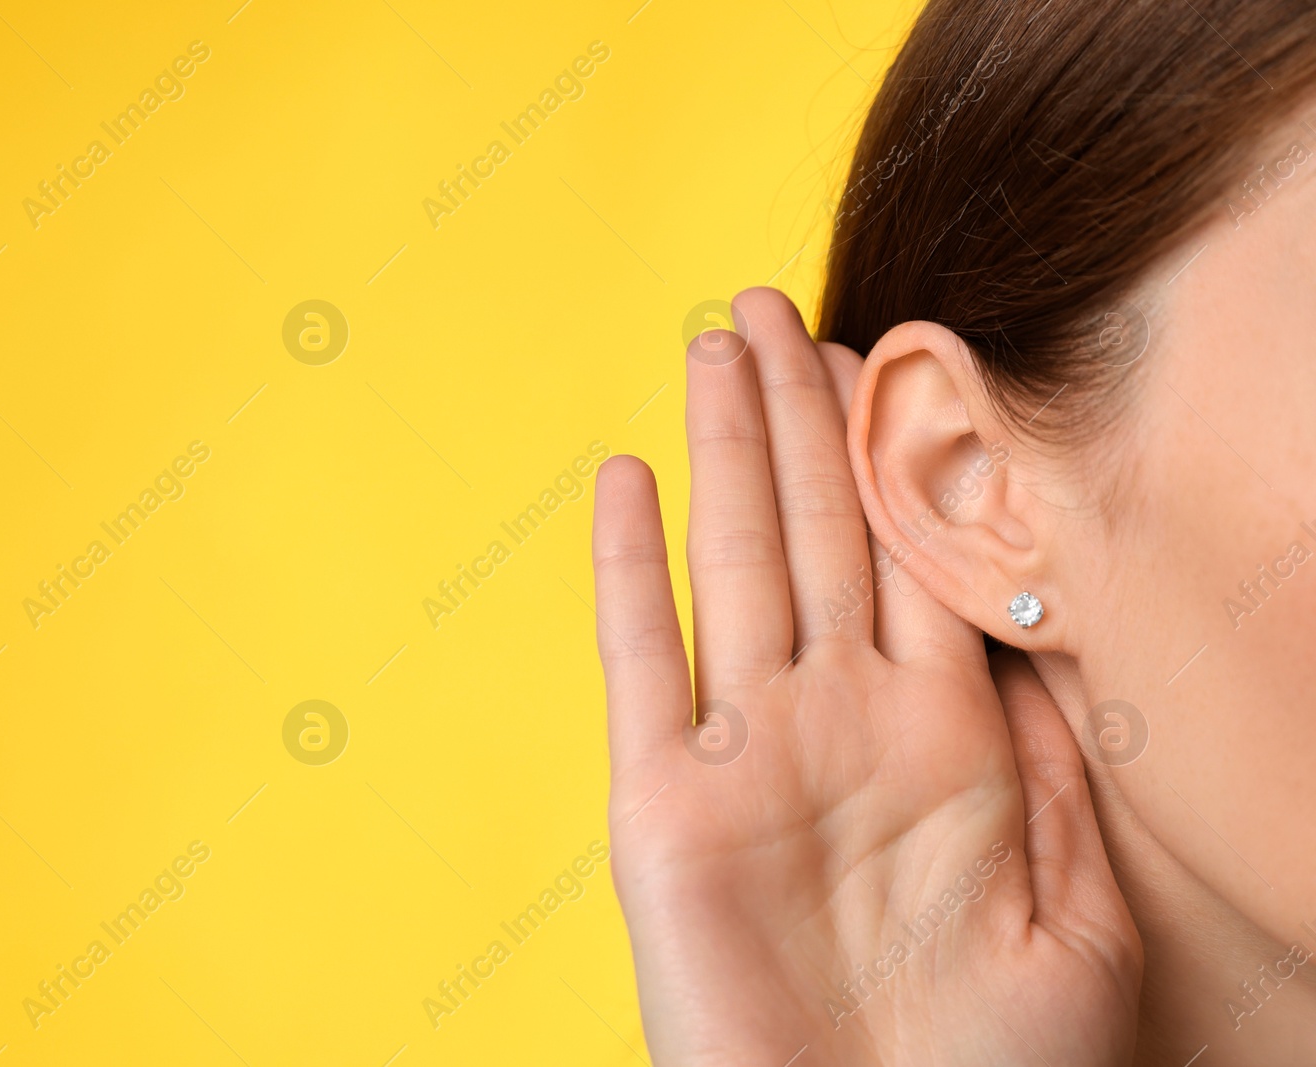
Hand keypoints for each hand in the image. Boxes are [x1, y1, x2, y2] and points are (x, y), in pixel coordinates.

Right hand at [591, 288, 1140, 1064]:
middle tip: (769, 301)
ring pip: (733, 562)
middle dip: (797, 408)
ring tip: (713, 345)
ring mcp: (744, 755)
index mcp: (942, 738)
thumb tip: (1051, 624)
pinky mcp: (660, 808)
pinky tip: (626, 481)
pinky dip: (626, 569)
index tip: (876, 348)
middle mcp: (837, 722)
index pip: (908, 552)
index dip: (887, 447)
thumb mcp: (1081, 915)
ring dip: (724, 448)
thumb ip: (1063, 765)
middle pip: (816, 528)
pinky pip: (638, 661)